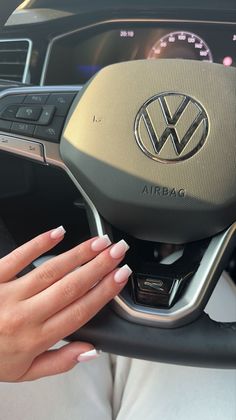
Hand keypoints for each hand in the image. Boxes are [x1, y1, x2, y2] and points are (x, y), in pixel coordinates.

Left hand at [0, 226, 130, 381]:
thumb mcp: (25, 372)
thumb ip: (60, 362)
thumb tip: (91, 351)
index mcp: (35, 338)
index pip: (79, 312)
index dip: (104, 292)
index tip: (121, 277)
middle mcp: (24, 314)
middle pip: (70, 287)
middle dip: (99, 267)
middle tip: (118, 252)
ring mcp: (8, 293)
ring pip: (51, 270)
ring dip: (78, 254)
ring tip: (99, 242)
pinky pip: (18, 256)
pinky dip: (39, 243)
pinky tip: (58, 232)